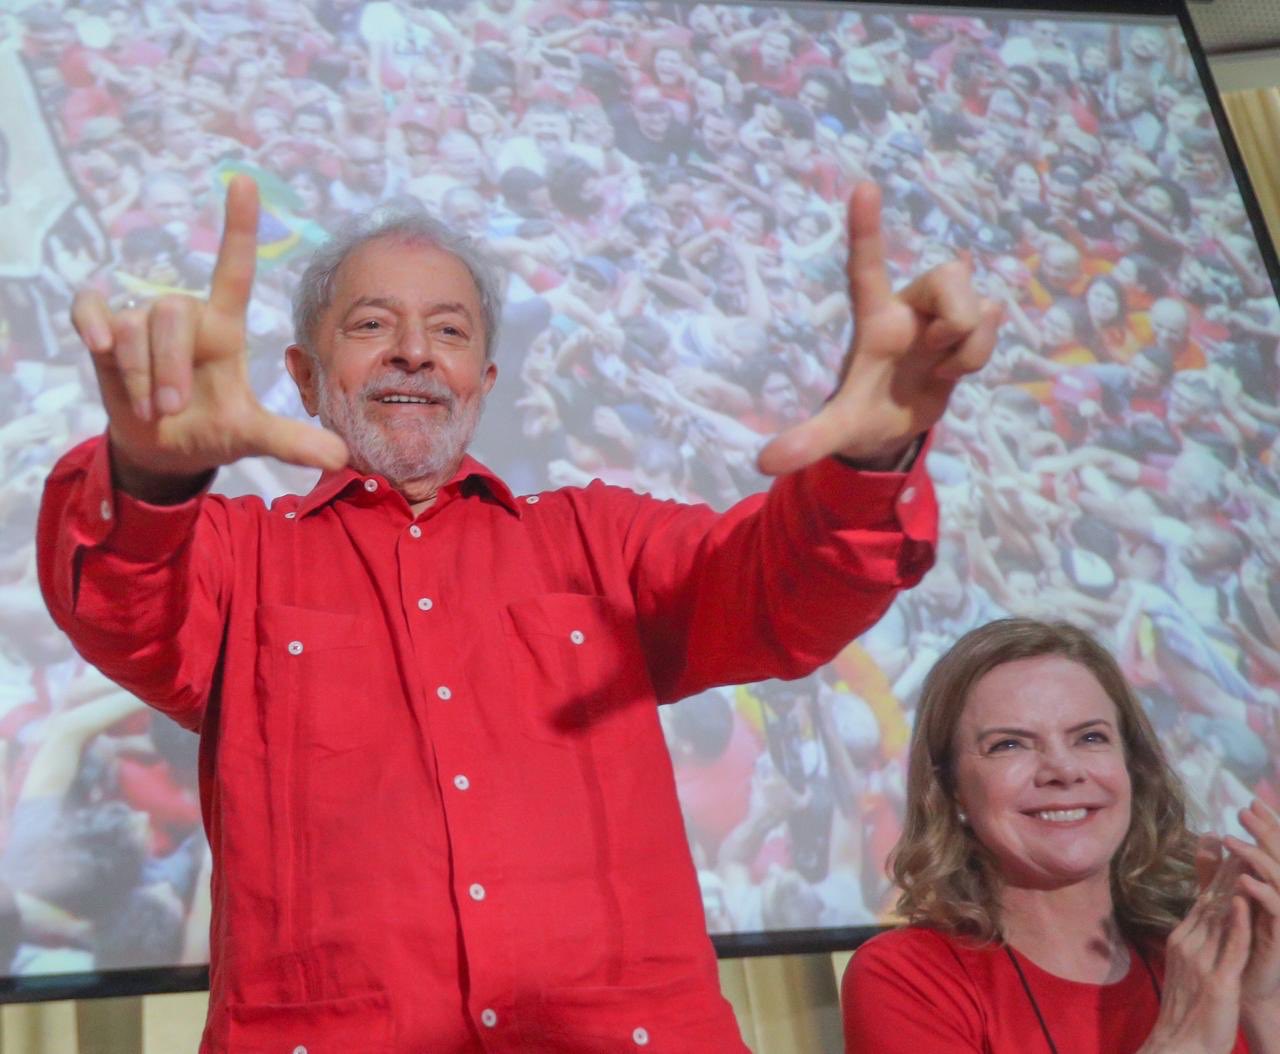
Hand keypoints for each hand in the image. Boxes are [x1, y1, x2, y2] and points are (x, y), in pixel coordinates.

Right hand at [70, 176, 346, 498]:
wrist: (165, 449)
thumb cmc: (212, 428)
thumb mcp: (251, 435)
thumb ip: (291, 441)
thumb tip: (340, 456)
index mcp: (224, 327)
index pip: (232, 267)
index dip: (239, 224)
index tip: (244, 180)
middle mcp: (184, 315)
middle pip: (173, 313)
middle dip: (171, 369)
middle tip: (174, 409)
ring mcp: (141, 318)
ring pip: (134, 328)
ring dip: (141, 376)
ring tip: (154, 408)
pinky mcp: (104, 328)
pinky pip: (92, 312)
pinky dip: (93, 327)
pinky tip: (99, 345)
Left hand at [757, 182, 1000, 473]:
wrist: (893, 429)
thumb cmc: (860, 415)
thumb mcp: (835, 431)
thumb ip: (806, 442)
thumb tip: (764, 463)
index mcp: (873, 318)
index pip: (865, 266)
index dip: (865, 228)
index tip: (863, 186)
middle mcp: (908, 306)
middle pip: (949, 274)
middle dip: (955, 316)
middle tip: (933, 352)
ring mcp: (940, 314)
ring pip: (979, 300)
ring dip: (970, 343)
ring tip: (941, 368)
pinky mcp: (969, 327)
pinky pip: (994, 323)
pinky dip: (980, 354)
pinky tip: (954, 370)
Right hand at [1141, 866, 1251, 1053]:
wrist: (1182, 1045)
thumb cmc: (1189, 1011)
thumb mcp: (1189, 967)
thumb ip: (1196, 941)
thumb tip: (1204, 920)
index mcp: (1181, 940)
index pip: (1200, 901)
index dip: (1214, 876)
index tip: (1223, 849)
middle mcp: (1187, 944)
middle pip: (1208, 901)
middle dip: (1224, 873)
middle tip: (1236, 844)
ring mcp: (1200, 960)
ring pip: (1218, 917)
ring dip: (1233, 889)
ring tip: (1245, 863)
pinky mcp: (1217, 979)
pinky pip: (1230, 946)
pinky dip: (1237, 923)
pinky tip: (1244, 904)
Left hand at [1226, 800, 1279, 1018]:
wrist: (1248, 988)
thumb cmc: (1239, 944)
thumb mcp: (1226, 900)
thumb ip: (1217, 871)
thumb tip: (1210, 836)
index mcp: (1275, 887)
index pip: (1276, 848)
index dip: (1268, 825)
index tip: (1252, 800)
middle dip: (1266, 832)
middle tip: (1246, 809)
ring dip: (1258, 858)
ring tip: (1235, 842)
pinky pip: (1277, 911)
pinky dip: (1262, 893)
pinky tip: (1244, 881)